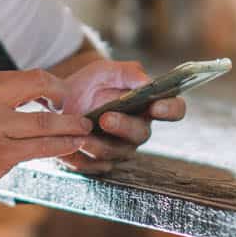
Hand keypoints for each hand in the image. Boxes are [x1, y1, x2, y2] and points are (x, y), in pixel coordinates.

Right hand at [0, 69, 93, 210]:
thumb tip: (22, 89)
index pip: (23, 75)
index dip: (47, 84)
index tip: (59, 95)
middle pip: (38, 85)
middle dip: (63, 93)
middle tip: (76, 105)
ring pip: (45, 120)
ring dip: (70, 124)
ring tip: (85, 127)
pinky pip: (41, 147)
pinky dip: (62, 145)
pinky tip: (73, 145)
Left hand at [51, 58, 187, 176]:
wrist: (62, 99)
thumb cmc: (91, 83)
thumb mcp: (107, 70)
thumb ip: (129, 72)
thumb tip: (147, 82)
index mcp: (149, 106)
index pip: (173, 109)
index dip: (170, 109)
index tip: (157, 106)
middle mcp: (138, 130)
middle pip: (142, 134)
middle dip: (124, 126)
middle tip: (106, 118)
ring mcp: (120, 148)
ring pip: (116, 152)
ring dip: (99, 144)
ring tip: (82, 135)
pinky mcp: (100, 162)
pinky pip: (94, 165)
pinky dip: (82, 158)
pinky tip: (70, 148)